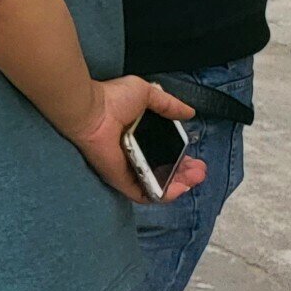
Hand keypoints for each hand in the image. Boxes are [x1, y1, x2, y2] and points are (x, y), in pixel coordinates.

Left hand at [67, 76, 205, 204]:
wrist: (90, 109)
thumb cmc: (112, 98)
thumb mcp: (146, 94)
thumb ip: (168, 104)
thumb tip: (189, 112)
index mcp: (138, 136)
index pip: (164, 154)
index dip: (182, 159)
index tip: (195, 158)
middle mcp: (133, 154)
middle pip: (164, 172)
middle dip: (186, 174)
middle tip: (199, 171)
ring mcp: (126, 169)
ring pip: (158, 185)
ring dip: (179, 185)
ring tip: (195, 178)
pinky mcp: (120, 179)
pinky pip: (143, 194)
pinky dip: (163, 195)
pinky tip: (179, 188)